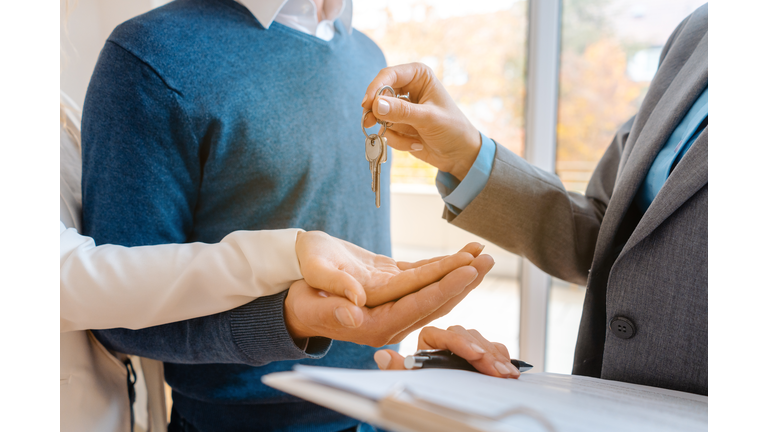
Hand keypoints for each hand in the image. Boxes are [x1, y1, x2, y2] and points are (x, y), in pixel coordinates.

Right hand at [296, 231, 483, 306]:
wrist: (295, 300)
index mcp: (375, 326)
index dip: (444, 288)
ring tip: (483, 253)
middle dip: (463, 280)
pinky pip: (425, 279)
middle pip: (435, 301)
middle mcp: (391, 321)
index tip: (468, 270)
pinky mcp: (395, 292)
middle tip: (487, 259)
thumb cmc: (301, 297)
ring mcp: (395, 308)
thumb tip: (354, 309)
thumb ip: (334, 302)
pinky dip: (444, 267)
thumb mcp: (312, 298)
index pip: (418, 306)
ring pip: (435, 290)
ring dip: (459, 272)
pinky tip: (463, 254)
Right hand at [361, 62, 481, 179]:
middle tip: (369, 123)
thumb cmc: (453, 129)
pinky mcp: (398, 125)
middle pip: (378, 95)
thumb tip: (376, 105)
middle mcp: (408, 88)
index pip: (389, 75)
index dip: (375, 88)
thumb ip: (402, 112)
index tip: (367, 104)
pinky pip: (386, 131)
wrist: (459, 154)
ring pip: (380, 116)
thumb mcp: (429, 119)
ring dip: (393, 131)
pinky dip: (398, 141)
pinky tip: (416, 143)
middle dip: (377, 113)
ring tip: (413, 140)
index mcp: (418, 76)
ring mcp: (401, 108)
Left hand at [373, 325, 518, 378]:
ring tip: (507, 374)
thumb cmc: (418, 392)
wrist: (433, 406)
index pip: (442, 335)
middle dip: (484, 353)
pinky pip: (492, 348)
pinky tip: (509, 370)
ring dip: (496, 357)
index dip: (460, 343)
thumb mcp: (408, 383)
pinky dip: (501, 358)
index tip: (475, 355)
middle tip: (498, 371)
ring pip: (481, 341)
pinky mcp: (479, 355)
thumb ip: (397, 371)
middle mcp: (445, 342)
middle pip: (465, 336)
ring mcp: (464, 348)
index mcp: (425, 344)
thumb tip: (382, 355)